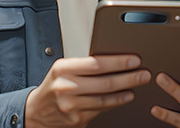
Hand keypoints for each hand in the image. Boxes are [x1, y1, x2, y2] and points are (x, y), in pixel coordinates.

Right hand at [24, 54, 151, 127]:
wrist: (36, 112)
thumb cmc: (54, 85)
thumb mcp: (63, 69)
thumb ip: (84, 65)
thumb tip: (115, 60)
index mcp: (63, 69)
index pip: (96, 64)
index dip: (118, 62)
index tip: (134, 59)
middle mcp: (66, 87)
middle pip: (105, 83)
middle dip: (128, 77)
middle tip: (143, 73)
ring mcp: (72, 106)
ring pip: (105, 99)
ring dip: (125, 91)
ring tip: (138, 84)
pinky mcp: (77, 120)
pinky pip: (102, 109)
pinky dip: (116, 103)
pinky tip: (125, 97)